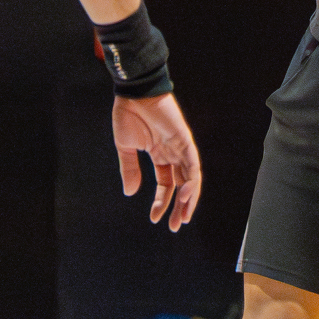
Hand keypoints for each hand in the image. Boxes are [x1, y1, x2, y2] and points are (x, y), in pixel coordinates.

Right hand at [111, 93, 200, 231]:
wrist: (135, 92)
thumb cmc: (128, 114)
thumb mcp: (125, 147)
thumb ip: (129, 169)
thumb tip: (129, 193)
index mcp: (159, 154)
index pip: (165, 184)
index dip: (161, 202)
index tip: (154, 219)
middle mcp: (172, 153)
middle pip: (181, 185)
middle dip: (179, 207)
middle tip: (175, 226)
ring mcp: (180, 147)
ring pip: (190, 179)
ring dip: (188, 199)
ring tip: (182, 217)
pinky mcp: (185, 140)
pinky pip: (193, 164)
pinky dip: (192, 181)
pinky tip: (186, 196)